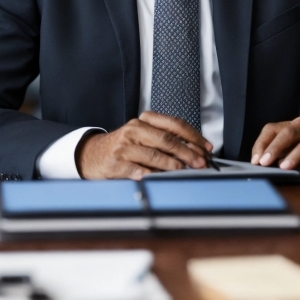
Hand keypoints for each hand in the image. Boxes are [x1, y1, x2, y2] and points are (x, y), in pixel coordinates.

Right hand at [76, 111, 212, 179]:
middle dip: (188, 153)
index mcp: (145, 120)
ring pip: (154, 155)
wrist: (93, 154)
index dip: (194, 136)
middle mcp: (135, 129)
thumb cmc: (125, 146)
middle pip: (167, 140)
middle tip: (200, 162)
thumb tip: (196, 151)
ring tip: (184, 171)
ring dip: (172, 165)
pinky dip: (150, 175)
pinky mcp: (116, 162)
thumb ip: (166, 140)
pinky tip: (159, 179)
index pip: (175, 125)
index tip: (207, 148)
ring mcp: (124, 146)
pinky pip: (138, 170)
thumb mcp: (144, 136)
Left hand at [250, 117, 299, 178]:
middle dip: (275, 147)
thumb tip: (261, 164)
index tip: (255, 160)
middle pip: (288, 133)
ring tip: (284, 168)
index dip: (262, 144)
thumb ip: (281, 152)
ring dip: (294, 156)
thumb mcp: (296, 146)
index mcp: (293, 125)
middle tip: (264, 162)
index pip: (272, 129)